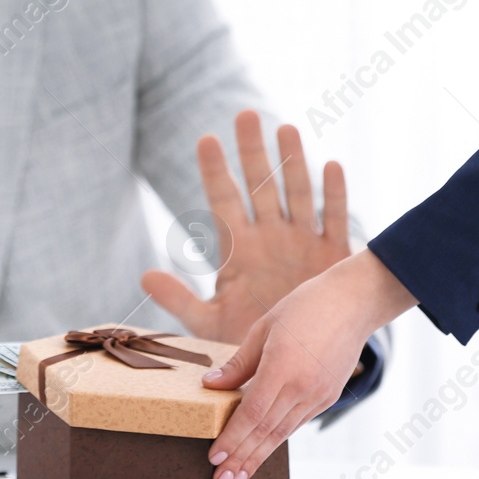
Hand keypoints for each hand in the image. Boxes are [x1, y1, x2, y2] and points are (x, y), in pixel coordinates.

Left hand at [141, 112, 349, 343]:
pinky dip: (333, 194)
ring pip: (296, 193)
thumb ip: (180, 300)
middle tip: (244, 115)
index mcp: (238, 250)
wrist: (294, 364)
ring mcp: (301, 242)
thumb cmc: (247, 341)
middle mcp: (269, 237)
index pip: (222, 202)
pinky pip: (334, 220)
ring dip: (292, 162)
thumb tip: (144, 277)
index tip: (205, 139)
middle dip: (252, 152)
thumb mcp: (210, 321)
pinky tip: (329, 165)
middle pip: (259, 186)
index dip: (214, 171)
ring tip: (285, 128)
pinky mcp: (331, 256)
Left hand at [203, 249, 416, 478]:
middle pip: (266, 432)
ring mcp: (318, 395)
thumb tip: (211, 386)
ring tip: (237, 476)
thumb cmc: (305, 307)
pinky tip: (262, 451)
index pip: (252, 414)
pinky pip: (296, 423)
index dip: (232, 438)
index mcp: (283, 367)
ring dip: (258, 457)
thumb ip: (238, 364)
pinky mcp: (327, 397)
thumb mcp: (263, 328)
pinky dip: (277, 439)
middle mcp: (303, 388)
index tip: (213, 456)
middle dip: (241, 459)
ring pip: (282, 433)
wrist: (352, 304)